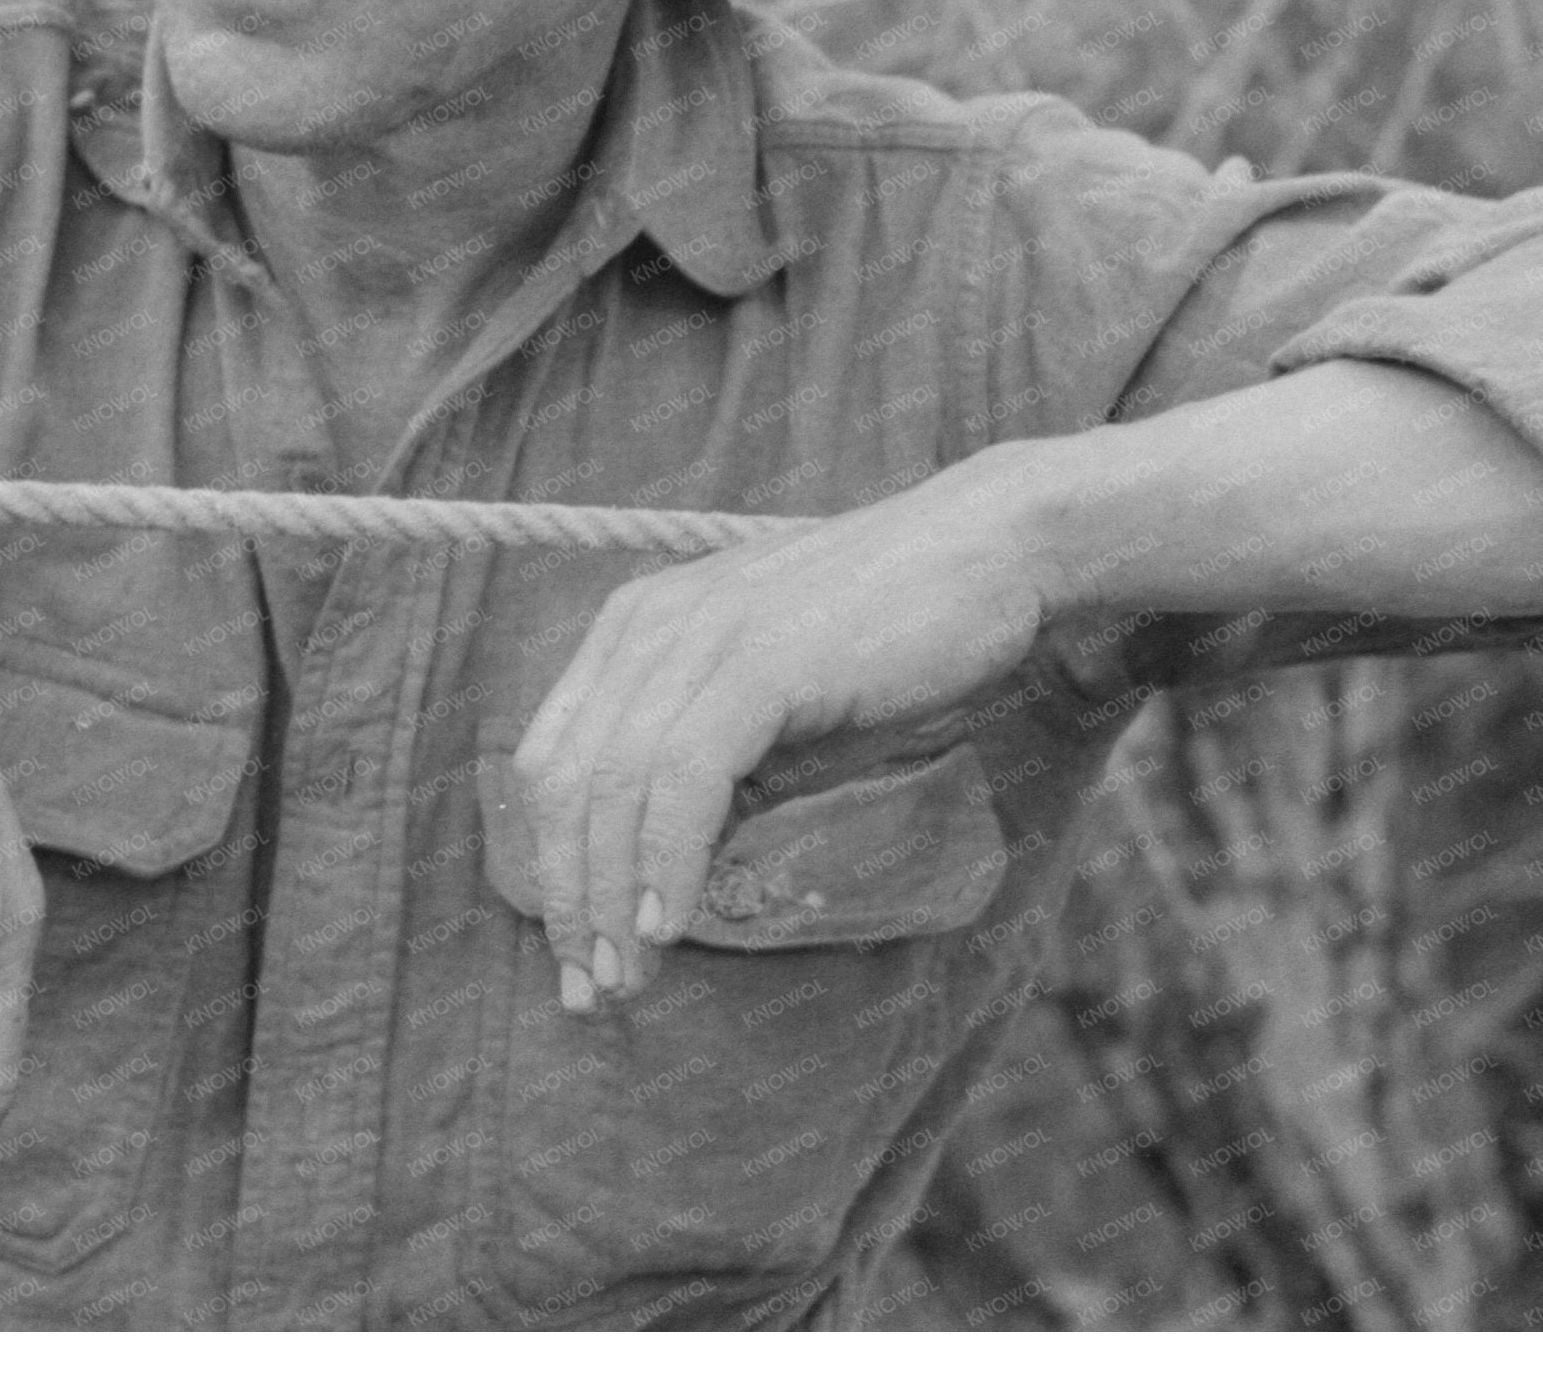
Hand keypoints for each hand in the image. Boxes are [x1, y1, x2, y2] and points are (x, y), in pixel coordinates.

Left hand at [509, 447, 1049, 1006]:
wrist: (990, 551)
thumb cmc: (890, 636)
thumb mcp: (776, 704)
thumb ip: (717, 767)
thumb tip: (672, 870)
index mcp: (636, 627)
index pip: (553, 761)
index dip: (551, 864)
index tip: (576, 950)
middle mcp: (649, 625)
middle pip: (567, 782)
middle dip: (569, 898)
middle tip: (590, 991)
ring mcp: (701, 636)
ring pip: (615, 785)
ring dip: (613, 896)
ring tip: (628, 977)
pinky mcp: (758, 660)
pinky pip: (685, 775)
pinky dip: (668, 857)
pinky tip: (671, 922)